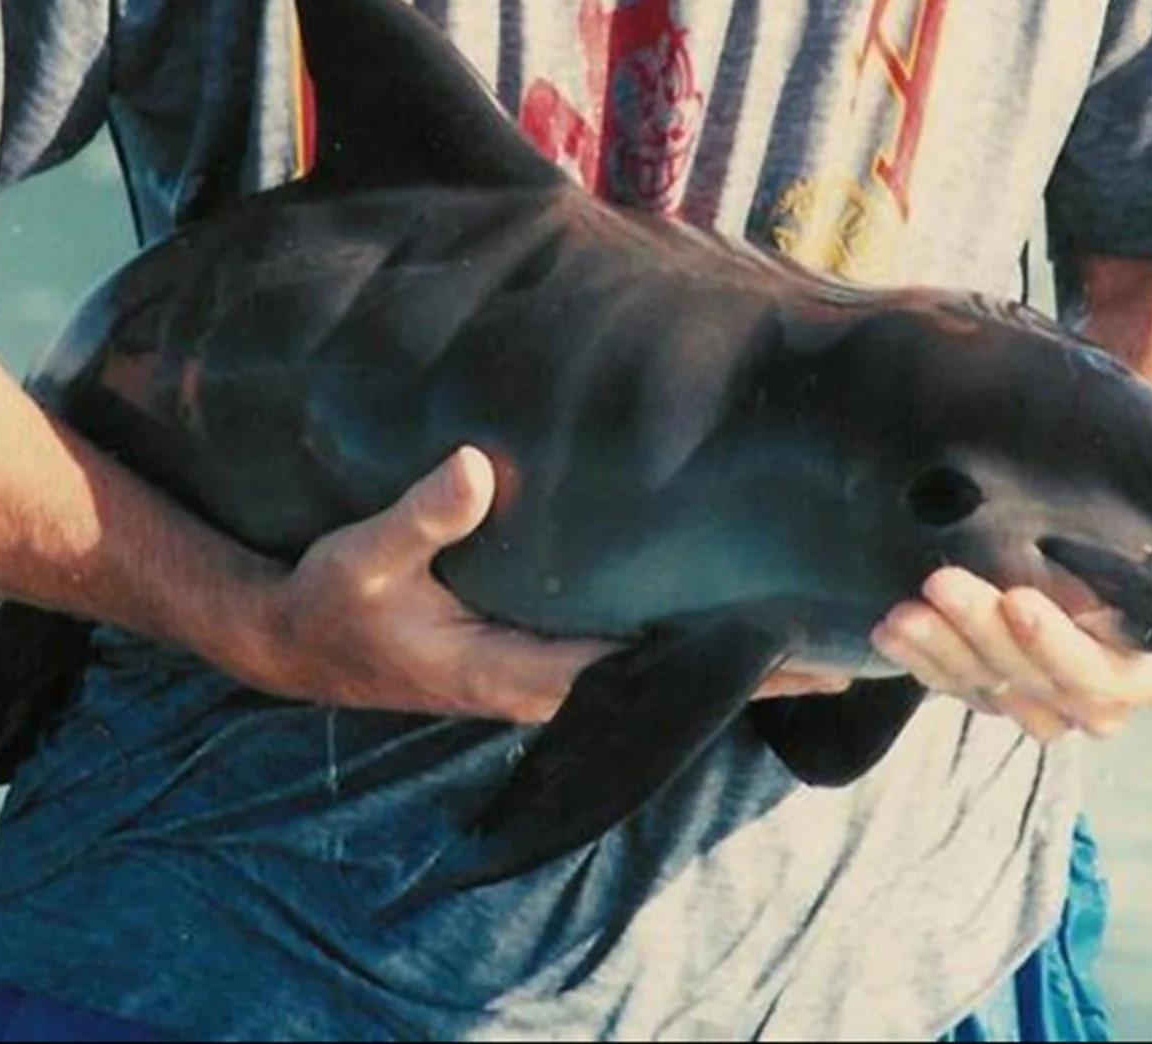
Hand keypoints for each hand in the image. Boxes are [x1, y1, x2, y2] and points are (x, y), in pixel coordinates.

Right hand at [235, 446, 850, 723]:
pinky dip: (677, 636)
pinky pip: (621, 649)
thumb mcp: (362, 558)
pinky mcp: (529, 650)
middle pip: (669, 683)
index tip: (804, 654)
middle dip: (758, 669)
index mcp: (513, 671)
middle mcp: (540, 682)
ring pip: (652, 670)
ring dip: (725, 655)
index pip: (643, 674)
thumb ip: (420, 517)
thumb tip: (477, 469)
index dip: (725, 668)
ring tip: (811, 624)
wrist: (294, 640)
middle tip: (857, 644)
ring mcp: (539, 670)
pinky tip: (716, 610)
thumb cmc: (332, 599)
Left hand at [870, 506, 1151, 741]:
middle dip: (983, 642)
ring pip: (985, 688)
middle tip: (939, 586)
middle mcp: (1091, 688)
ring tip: (898, 613)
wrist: (1124, 495)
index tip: (1019, 598)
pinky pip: (953, 677)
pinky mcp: (987, 664)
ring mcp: (1033, 680)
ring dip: (940, 656)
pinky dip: (920, 657)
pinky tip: (886, 624)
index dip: (1061, 652)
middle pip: (1032, 687)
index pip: (1107, 683)